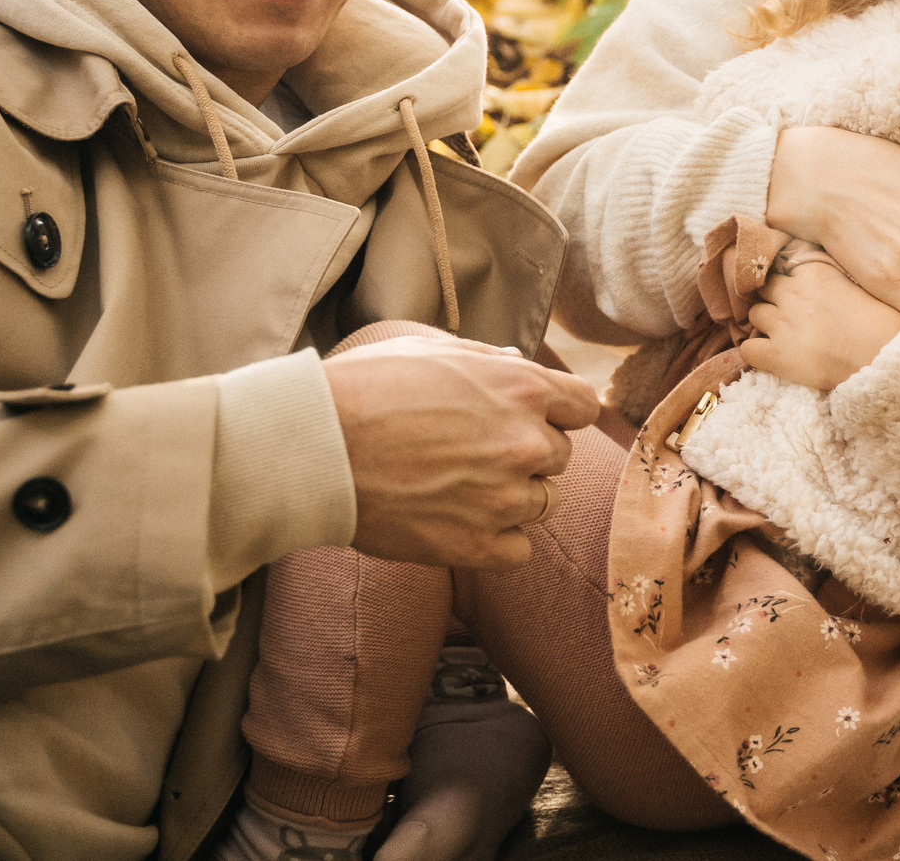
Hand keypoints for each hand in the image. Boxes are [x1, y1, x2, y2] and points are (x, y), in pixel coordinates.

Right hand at [324, 331, 600, 567]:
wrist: (316, 447)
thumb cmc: (365, 388)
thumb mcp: (432, 350)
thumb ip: (488, 360)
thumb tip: (516, 362)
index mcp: (522, 387)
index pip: (583, 406)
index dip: (559, 413)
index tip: (535, 420)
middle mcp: (525, 442)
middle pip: (559, 456)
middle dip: (526, 454)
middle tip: (473, 452)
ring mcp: (503, 497)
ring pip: (542, 503)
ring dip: (512, 497)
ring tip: (459, 487)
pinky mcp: (477, 546)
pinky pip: (519, 549)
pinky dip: (496, 540)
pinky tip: (459, 522)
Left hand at [740, 259, 899, 391]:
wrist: (884, 359)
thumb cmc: (883, 323)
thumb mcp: (859, 284)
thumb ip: (831, 276)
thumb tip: (819, 279)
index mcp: (813, 271)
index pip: (780, 263)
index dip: (785, 277)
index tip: (792, 287)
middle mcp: (792, 292)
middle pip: (764, 287)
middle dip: (773, 298)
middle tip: (788, 313)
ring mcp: (782, 323)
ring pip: (754, 314)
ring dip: (765, 323)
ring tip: (783, 334)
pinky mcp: (776, 354)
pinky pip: (747, 348)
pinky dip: (755, 351)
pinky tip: (771, 355)